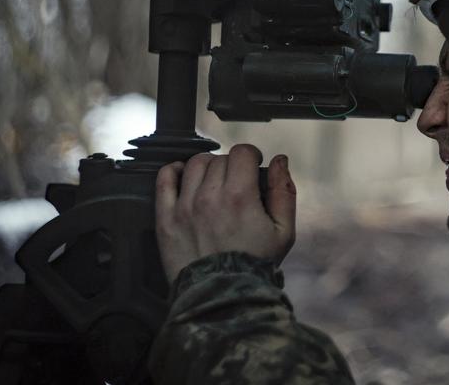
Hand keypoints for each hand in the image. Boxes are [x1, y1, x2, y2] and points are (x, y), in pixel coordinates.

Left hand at [155, 144, 296, 283]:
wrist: (222, 296)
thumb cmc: (255, 265)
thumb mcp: (283, 232)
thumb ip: (284, 192)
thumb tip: (280, 161)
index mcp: (239, 197)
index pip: (242, 152)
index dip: (251, 155)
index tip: (252, 166)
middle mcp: (209, 197)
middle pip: (220, 159)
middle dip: (232, 165)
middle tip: (236, 182)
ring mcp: (184, 207)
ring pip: (194, 165)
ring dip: (207, 167)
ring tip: (213, 182)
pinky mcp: (166, 218)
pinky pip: (164, 179)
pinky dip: (173, 171)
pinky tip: (183, 175)